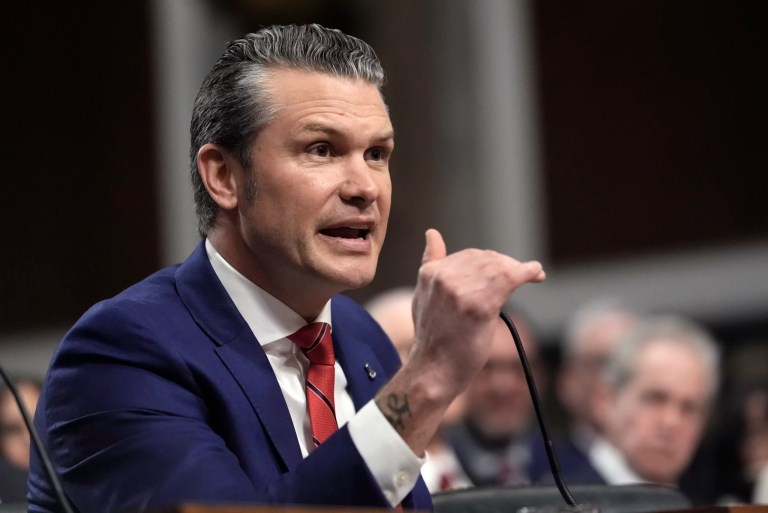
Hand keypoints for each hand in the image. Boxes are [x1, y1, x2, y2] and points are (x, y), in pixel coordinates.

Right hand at [375, 228, 543, 452]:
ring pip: (499, 267)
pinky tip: (536, 274)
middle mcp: (442, 278)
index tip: (509, 267)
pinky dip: (527, 272)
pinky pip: (509, 279)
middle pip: (486, 259)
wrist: (434, 371)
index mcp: (430, 273)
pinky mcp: (478, 305)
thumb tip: (432, 233)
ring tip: (533, 275)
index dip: (493, 260)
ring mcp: (459, 291)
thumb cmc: (434, 338)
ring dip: (520, 269)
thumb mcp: (424, 294)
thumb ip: (431, 264)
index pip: (469, 255)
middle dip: (507, 265)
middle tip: (526, 273)